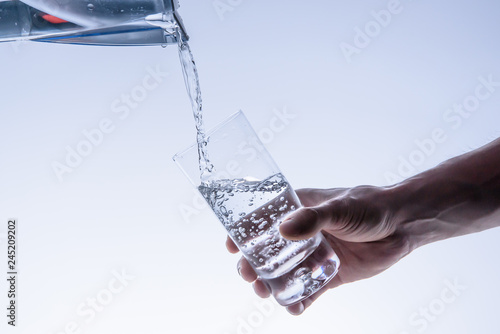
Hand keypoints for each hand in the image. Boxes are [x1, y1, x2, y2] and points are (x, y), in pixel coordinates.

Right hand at [226, 185, 412, 314]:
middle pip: (268, 250)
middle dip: (252, 263)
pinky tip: (292, 308)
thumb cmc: (369, 206)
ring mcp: (313, 255)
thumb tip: (283, 232)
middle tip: (247, 274)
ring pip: (284, 273)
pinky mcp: (329, 274)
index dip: (243, 232)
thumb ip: (313, 219)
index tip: (230, 246)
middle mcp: (302, 233)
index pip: (263, 219)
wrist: (402, 225)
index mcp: (299, 210)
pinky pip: (309, 291)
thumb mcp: (339, 207)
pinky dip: (298, 301)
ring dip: (269, 284)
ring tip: (263, 292)